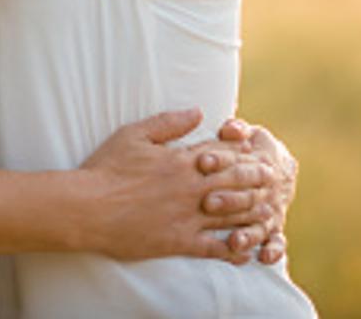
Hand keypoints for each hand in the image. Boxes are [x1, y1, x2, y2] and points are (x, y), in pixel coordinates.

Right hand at [76, 109, 274, 262]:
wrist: (87, 208)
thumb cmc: (106, 168)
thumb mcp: (134, 134)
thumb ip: (168, 123)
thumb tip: (198, 111)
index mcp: (181, 161)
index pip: (223, 154)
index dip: (243, 153)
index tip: (257, 152)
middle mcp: (190, 188)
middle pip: (235, 182)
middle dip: (257, 180)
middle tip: (273, 180)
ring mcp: (186, 216)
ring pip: (231, 214)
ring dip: (253, 212)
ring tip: (269, 212)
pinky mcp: (178, 241)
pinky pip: (214, 247)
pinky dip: (233, 248)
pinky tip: (245, 249)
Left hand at [194, 117, 297, 264]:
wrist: (279, 166)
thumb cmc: (250, 148)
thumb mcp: (248, 134)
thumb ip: (237, 130)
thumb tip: (229, 128)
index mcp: (258, 162)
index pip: (238, 161)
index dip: (220, 159)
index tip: (201, 161)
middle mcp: (265, 189)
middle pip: (248, 195)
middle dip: (229, 200)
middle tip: (207, 203)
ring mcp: (271, 211)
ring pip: (260, 223)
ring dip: (248, 233)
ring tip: (235, 241)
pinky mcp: (274, 229)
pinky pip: (277, 242)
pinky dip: (274, 250)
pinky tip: (264, 258)